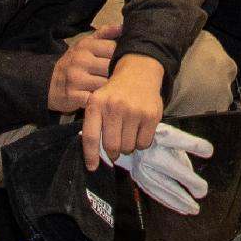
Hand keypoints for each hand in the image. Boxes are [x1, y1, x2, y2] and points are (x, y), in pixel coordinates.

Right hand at [47, 26, 120, 113]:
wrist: (50, 82)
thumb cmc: (75, 62)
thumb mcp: (86, 44)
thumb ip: (104, 34)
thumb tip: (122, 26)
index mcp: (86, 46)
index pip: (113, 49)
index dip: (121, 56)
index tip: (122, 62)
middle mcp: (80, 60)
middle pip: (111, 67)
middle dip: (117, 74)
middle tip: (120, 78)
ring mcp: (75, 79)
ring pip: (105, 84)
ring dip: (110, 88)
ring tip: (111, 89)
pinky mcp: (73, 96)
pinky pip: (94, 99)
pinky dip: (99, 100)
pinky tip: (101, 98)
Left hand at [78, 50, 166, 168]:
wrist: (139, 73)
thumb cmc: (115, 93)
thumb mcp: (99, 102)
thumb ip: (95, 124)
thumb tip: (95, 157)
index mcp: (96, 105)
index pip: (90, 137)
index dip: (91, 156)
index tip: (92, 168)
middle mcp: (114, 107)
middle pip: (111, 146)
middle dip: (113, 151)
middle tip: (116, 147)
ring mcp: (133, 111)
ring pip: (128, 147)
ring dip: (128, 146)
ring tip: (128, 134)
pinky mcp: (150, 115)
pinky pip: (144, 143)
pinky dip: (141, 143)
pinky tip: (139, 131)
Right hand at [111, 123, 215, 215]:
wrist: (129, 141)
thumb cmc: (157, 140)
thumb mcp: (172, 138)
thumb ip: (183, 153)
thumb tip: (192, 175)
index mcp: (160, 136)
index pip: (178, 139)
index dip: (194, 144)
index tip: (208, 151)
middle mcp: (149, 151)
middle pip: (171, 167)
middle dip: (189, 181)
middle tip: (203, 191)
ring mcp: (142, 166)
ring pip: (163, 186)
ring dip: (180, 199)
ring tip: (193, 208)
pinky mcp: (138, 178)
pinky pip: (156, 193)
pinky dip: (170, 202)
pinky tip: (182, 208)